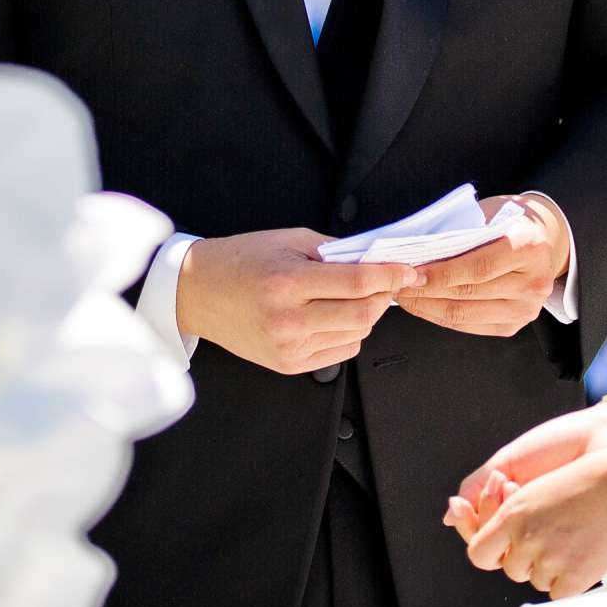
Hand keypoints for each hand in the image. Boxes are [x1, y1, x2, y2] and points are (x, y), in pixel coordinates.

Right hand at [177, 228, 421, 375]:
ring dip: (366, 315)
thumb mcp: (289, 241)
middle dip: (384, 297)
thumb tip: (375, 259)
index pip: (357, 282)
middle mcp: (289, 320)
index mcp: (288, 282)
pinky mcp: (288, 365)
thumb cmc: (241, 261)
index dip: (390, 275)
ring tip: (351, 296)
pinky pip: (339, 352)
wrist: (198, 293)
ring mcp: (288, 347)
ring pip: (355, 335)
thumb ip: (334, 252)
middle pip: (363, 315)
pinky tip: (332, 316)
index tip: (408, 270)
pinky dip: (348, 333)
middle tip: (386, 283)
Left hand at [396, 193, 569, 337]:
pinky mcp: (514, 325)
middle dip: (426, 291)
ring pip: (465, 315)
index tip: (411, 273)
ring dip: (429, 307)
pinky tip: (424, 305)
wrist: (544, 241)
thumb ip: (461, 233)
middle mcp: (533, 283)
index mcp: (528, 247)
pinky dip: (442, 316)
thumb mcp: (490, 214)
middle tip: (398, 284)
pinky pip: (470, 326)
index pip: (477, 268)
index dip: (440, 274)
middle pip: (469, 294)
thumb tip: (418, 253)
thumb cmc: (512, 222)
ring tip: (405, 296)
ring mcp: (526, 309)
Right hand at [444, 404, 606, 539]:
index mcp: (511, 506)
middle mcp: (527, 525)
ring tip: (516, 484)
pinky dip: (528, 532)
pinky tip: (537, 502)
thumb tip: (450, 514)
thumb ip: (478, 485)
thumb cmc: (559, 443)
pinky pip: (538, 556)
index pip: (477, 532)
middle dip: (487, 512)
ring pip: (509, 553)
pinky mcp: (567, 545)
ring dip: (504, 517)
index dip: (466, 521)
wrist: (602, 438)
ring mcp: (547, 535)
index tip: (462, 503)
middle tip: (502, 482)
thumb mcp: (509, 460)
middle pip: (489, 546)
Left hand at [465, 450, 606, 599]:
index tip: (505, 550)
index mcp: (513, 514)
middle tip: (554, 539)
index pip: (479, 552)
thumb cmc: (592, 479)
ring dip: (551, 568)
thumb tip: (505, 541)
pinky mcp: (573, 579)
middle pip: (512, 569)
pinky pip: (559, 593)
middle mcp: (526, 538)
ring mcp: (549, 560)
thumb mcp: (540, 489)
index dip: (492, 553)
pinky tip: (585, 554)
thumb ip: (517, 516)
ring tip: (575, 539)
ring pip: (537, 580)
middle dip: (529, 559)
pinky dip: (570, 580)